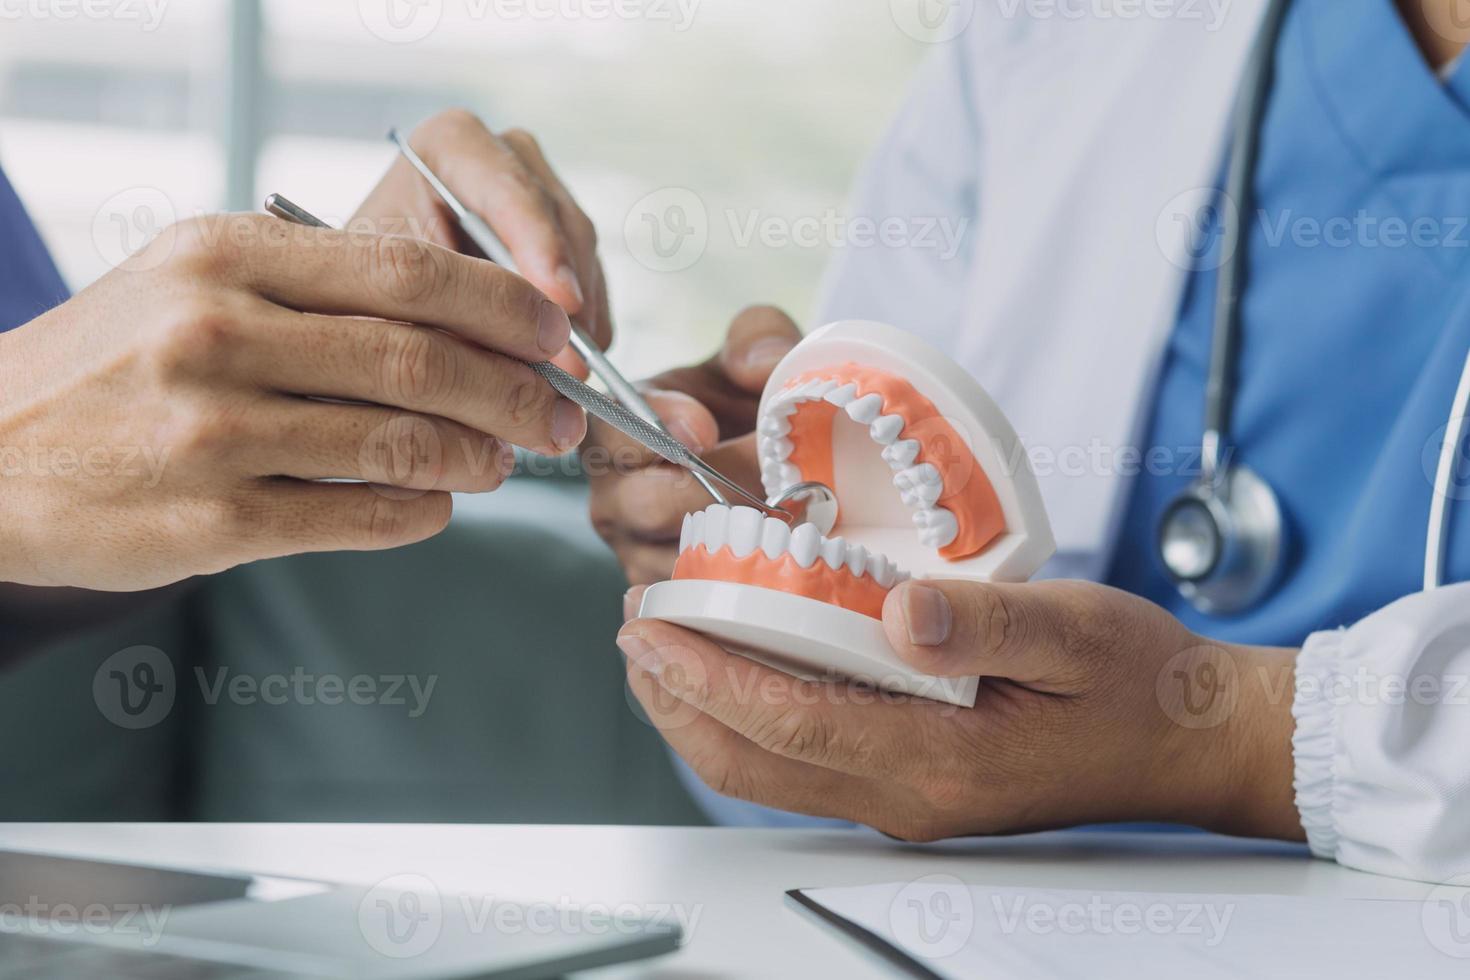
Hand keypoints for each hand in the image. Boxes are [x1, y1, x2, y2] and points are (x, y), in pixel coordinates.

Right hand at [0, 213, 583, 590]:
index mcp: (225, 256)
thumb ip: (317, 289)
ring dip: (480, 457)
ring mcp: (212, 431)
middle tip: (563, 416)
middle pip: (423, 360)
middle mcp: (217, 333)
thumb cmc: (115, 359)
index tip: (556, 334)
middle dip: (521, 393)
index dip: (504, 307)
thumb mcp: (193, 279)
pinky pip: (360, 518)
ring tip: (503, 462)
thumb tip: (468, 322)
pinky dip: (422, 514)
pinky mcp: (210, 519)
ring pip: (403, 444)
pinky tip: (437, 506)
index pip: (409, 271)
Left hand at [354, 110, 609, 376]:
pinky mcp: (558, 245)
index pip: (507, 185)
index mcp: (449, 147)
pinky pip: (589, 285)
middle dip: (564, 295)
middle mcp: (503, 162)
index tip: (562, 303)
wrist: (357, 299)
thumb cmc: (356, 290)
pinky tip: (568, 369)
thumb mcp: (387, 297)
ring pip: (580, 257)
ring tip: (568, 379)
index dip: (539, 244)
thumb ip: (452, 318)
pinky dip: (584, 330)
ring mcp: (537, 201)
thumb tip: (528, 364)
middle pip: (556, 220)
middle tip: (571, 362)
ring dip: (579, 321)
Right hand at [586, 306, 800, 585]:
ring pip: (674, 554)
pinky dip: (740, 580)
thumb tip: (765, 365)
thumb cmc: (742, 401)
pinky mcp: (661, 587)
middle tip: (780, 477)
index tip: (707, 428)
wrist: (760, 457)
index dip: (661, 427)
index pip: (617, 428)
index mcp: (616, 423)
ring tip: (795, 516)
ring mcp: (632, 545)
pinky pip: (692, 596)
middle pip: (650, 503)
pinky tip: (784, 557)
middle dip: (723, 491)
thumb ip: (757, 337)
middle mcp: (611, 490)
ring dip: (740, 538)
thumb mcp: (750, 351)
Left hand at [618, 578, 1306, 841]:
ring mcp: (906, 798)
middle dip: (678, 699)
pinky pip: (802, 762)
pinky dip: (749, 717)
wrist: (1188, 743)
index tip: (653, 627)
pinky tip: (739, 668)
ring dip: (702, 712)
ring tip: (663, 647)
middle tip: (636, 629)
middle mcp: (909, 795)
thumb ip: (983, 619)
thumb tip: (898, 610)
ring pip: (767, 771)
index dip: (709, 673)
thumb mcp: (1075, 629)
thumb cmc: (1139, 684)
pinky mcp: (911, 784)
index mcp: (944, 761)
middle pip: (753, 763)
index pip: (791, 721)